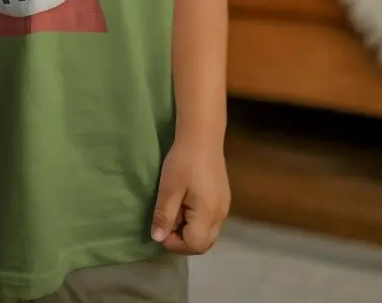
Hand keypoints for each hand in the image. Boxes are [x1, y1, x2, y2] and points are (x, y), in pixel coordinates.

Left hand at [151, 139, 230, 254]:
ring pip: (207, 233)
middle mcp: (221, 215)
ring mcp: (224, 207)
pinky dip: (196, 221)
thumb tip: (158, 238)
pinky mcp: (222, 199)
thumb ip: (164, 215)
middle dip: (182, 239)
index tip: (160, 227)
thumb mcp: (169, 187)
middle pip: (203, 243)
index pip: (194, 245)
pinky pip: (210, 221)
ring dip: (188, 229)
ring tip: (174, 210)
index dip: (174, 242)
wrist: (202, 135)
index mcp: (209, 214)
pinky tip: (184, 202)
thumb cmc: (183, 161)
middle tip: (166, 221)